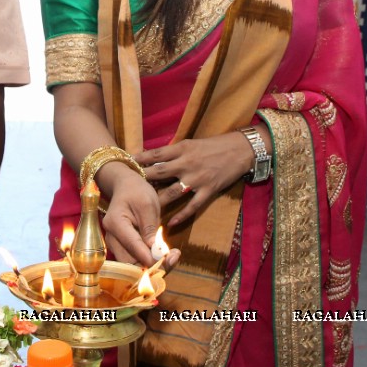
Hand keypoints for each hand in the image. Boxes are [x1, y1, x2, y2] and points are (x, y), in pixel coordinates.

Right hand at [97, 166, 164, 266]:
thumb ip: (150, 228)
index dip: (151, 258)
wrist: (125, 186)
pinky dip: (148, 261)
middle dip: (152, 266)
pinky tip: (163, 255)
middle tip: (174, 258)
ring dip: (152, 265)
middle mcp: (110, 237)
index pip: (133, 247)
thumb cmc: (137, 192)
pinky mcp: (120, 248)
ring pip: (131, 265)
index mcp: (116, 223)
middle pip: (129, 262)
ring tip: (171, 257)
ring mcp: (114, 244)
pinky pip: (133, 260)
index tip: (170, 260)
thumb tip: (156, 252)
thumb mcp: (148, 204)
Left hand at [137, 134, 253, 228]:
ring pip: (172, 192)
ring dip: (158, 200)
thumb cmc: (214, 145)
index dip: (140, 159)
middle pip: (159, 173)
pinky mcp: (209, 190)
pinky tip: (170, 223)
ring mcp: (198, 178)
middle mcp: (187, 163)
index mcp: (182, 149)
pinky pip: (192, 206)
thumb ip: (174, 151)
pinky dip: (181, 215)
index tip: (126, 163)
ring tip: (144, 209)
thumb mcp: (191, 143)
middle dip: (143, 180)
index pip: (156, 154)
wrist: (240, 150)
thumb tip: (153, 157)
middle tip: (129, 188)